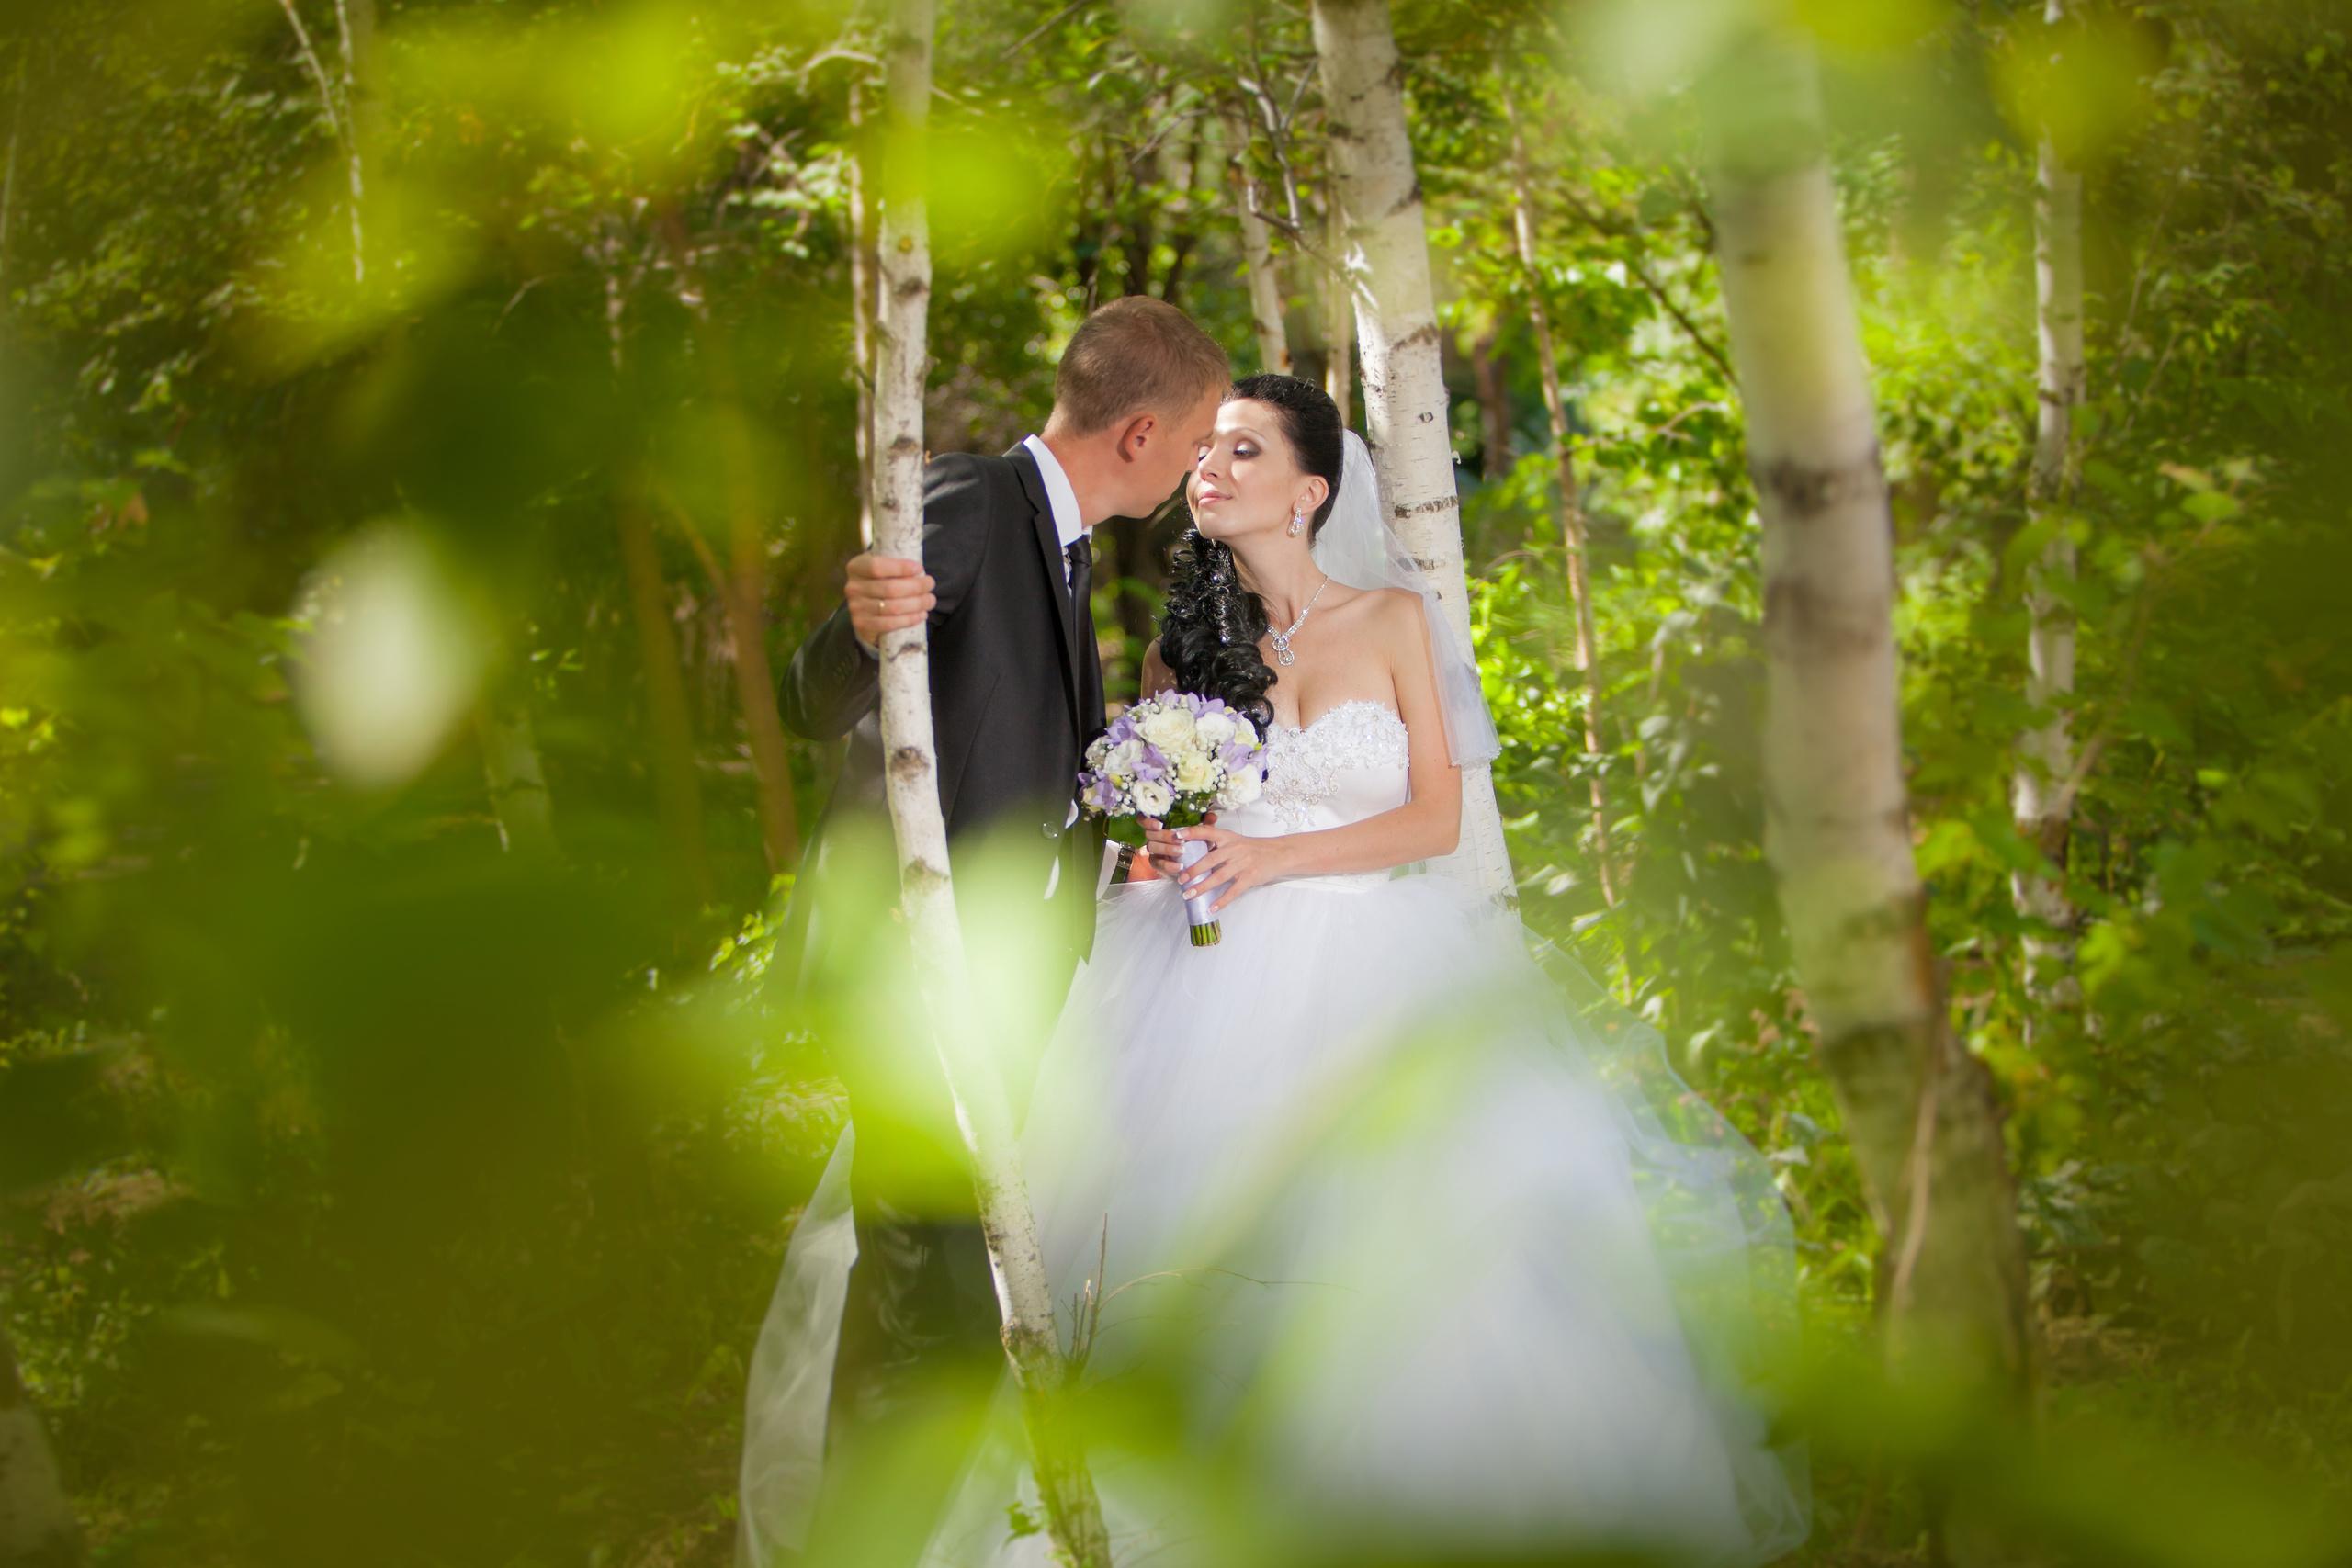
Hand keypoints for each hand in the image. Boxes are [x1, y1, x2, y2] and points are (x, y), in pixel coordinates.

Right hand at [845, 553, 935, 646]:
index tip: (919, 569)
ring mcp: (856, 607)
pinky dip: (909, 619)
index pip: (877, 566)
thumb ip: (895, 566)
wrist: (865, 610)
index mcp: (856, 567)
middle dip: (916, 586)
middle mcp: (852, 587)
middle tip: (930, 584)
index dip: (900, 567)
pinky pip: (890, 623)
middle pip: (890, 588)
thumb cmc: (880, 583)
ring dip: (917, 604)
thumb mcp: (882, 570)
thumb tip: (919, 570)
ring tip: (930, 600)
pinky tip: (921, 615)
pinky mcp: (862, 624)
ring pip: (893, 607)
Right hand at [1139, 814, 1214, 877]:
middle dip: (1164, 836)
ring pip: (1152, 848)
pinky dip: (1168, 866)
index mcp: (1160, 824)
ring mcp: (1153, 850)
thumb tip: (1212, 816)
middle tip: (1178, 839)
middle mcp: (1153, 836)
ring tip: (1181, 852)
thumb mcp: (1200, 830)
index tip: (1160, 824)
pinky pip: (1158, 864)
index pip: (1144, 819)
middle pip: (1149, 834)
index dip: (1148, 821)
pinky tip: (1179, 866)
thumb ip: (1204, 823)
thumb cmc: (1193, 840)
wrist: (1193, 859)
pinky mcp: (1156, 863)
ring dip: (1167, 849)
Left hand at [1160, 822, 1285, 913]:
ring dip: (1202, 887)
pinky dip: (1222, 901)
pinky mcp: (1250, 877)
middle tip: (1180, 879)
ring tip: (1189, 895)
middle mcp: (1235, 849)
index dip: (1192, 833)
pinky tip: (1212, 908)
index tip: (1176, 837)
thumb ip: (1217, 845)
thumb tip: (1193, 853)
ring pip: (1219, 877)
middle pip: (1210, 859)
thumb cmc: (1253, 848)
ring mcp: (1243, 863)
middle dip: (1193, 870)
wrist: (1279, 853)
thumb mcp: (1235, 841)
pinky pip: (1234, 891)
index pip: (1208, 832)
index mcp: (1228, 837)